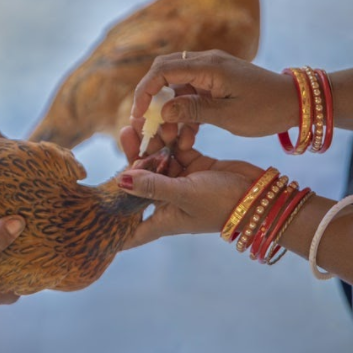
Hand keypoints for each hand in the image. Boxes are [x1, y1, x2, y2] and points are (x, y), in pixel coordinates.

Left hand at [117, 125, 262, 248]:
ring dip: (155, 143)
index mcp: (161, 218)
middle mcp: (167, 202)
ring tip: (152, 122)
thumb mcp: (183, 195)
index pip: (129, 230)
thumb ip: (151, 186)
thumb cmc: (222, 204)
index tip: (91, 218)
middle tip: (128, 131)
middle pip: (139, 181)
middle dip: (133, 159)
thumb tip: (121, 180)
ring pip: (158, 160)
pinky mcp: (195, 166)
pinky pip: (177, 149)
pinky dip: (176, 138)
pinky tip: (179, 127)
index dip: (111, 228)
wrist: (260, 195)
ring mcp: (181, 182)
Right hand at [130, 50, 296, 137]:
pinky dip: (185, 112)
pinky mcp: (216, 82)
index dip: (144, 92)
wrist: (297, 103)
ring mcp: (211, 71)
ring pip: (176, 86)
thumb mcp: (228, 116)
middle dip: (150, 98)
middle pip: (163, 73)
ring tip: (168, 137)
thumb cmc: (266, 109)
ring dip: (169, 110)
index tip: (138, 115)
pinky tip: (186, 136)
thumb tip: (161, 110)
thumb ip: (192, 110)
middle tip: (145, 123)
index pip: (162, 71)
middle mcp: (206, 63)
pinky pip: (191, 93)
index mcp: (208, 67)